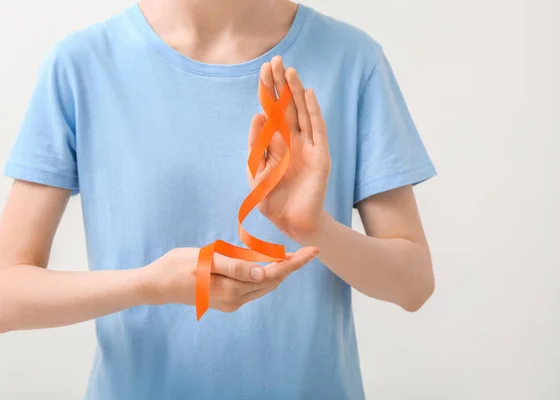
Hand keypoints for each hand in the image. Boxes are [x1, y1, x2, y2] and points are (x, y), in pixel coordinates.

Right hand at [139, 246, 317, 312]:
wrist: (156, 285)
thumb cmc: (178, 266)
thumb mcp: (206, 260)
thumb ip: (235, 266)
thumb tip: (263, 273)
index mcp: (233, 289)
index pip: (273, 275)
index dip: (294, 263)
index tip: (312, 251)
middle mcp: (236, 300)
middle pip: (273, 281)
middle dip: (292, 266)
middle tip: (309, 250)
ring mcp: (231, 302)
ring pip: (264, 286)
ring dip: (280, 271)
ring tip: (294, 255)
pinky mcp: (226, 300)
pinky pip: (253, 288)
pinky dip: (264, 275)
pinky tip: (269, 264)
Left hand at [248, 56, 330, 243]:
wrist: (290, 222)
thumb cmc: (272, 199)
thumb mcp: (257, 171)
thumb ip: (257, 145)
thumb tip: (258, 115)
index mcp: (276, 143)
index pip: (272, 110)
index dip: (269, 91)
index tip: (263, 70)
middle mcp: (293, 140)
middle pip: (287, 106)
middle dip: (281, 84)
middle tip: (275, 60)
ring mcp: (308, 146)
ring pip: (302, 113)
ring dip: (296, 92)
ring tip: (289, 71)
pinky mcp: (320, 155)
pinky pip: (318, 129)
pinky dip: (313, 112)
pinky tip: (308, 94)